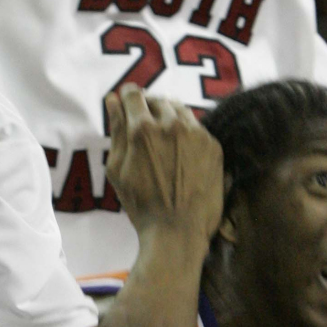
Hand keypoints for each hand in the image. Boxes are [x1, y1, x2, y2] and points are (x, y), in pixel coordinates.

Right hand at [104, 86, 223, 243]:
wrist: (178, 232)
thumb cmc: (141, 205)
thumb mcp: (117, 169)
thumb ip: (116, 130)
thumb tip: (113, 100)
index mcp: (142, 129)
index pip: (134, 94)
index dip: (128, 97)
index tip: (128, 104)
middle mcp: (172, 124)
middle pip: (158, 100)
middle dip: (148, 108)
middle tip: (145, 128)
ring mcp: (196, 134)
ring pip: (180, 110)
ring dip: (169, 117)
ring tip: (164, 138)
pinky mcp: (213, 146)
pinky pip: (197, 128)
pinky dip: (187, 133)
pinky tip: (182, 153)